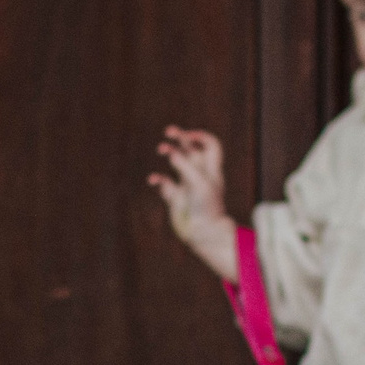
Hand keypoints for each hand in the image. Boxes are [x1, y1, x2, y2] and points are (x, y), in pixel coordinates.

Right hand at [149, 126, 237, 281]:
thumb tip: (172, 153)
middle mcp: (199, 173)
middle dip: (181, 138)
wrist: (204, 233)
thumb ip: (186, 167)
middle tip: (169, 131)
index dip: (201, 136)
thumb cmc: (207, 208)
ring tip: (162, 149)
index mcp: (211, 168)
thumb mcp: (200, 184)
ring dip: (170, 152)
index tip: (189, 135)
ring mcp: (186, 184)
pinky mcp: (175, 196)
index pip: (210, 144)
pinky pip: (165, 183)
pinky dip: (158, 179)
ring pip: (176, 162)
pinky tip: (154, 180)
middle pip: (190, 149)